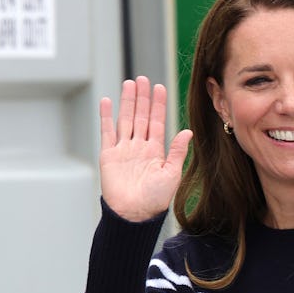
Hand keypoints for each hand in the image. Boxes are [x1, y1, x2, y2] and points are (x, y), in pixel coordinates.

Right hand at [99, 75, 192, 221]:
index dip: (158, 105)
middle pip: (140, 117)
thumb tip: (187, 132)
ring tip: (129, 83)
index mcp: (156, 152)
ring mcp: (123, 150)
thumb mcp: (172, 174)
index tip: (159, 88)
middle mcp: (139, 148)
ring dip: (127, 102)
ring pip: (125, 120)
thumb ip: (178, 152)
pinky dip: (106, 116)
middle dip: (142, 98)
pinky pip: (107, 132)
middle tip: (144, 79)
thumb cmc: (155, 199)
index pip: (156, 122)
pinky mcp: (108, 155)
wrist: (134, 214)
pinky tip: (107, 101)